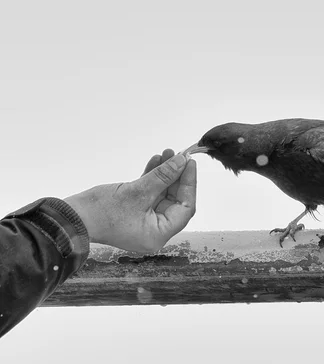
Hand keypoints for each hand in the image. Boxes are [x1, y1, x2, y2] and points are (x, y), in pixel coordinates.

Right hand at [64, 149, 196, 252]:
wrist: (69, 217)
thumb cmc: (101, 212)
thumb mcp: (137, 191)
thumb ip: (162, 176)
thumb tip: (181, 162)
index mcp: (158, 235)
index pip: (184, 208)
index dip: (189, 184)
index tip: (190, 163)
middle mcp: (154, 230)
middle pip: (174, 199)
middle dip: (177, 176)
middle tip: (180, 155)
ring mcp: (143, 220)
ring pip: (162, 193)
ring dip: (165, 173)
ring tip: (168, 152)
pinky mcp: (133, 210)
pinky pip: (149, 192)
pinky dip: (152, 177)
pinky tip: (156, 160)